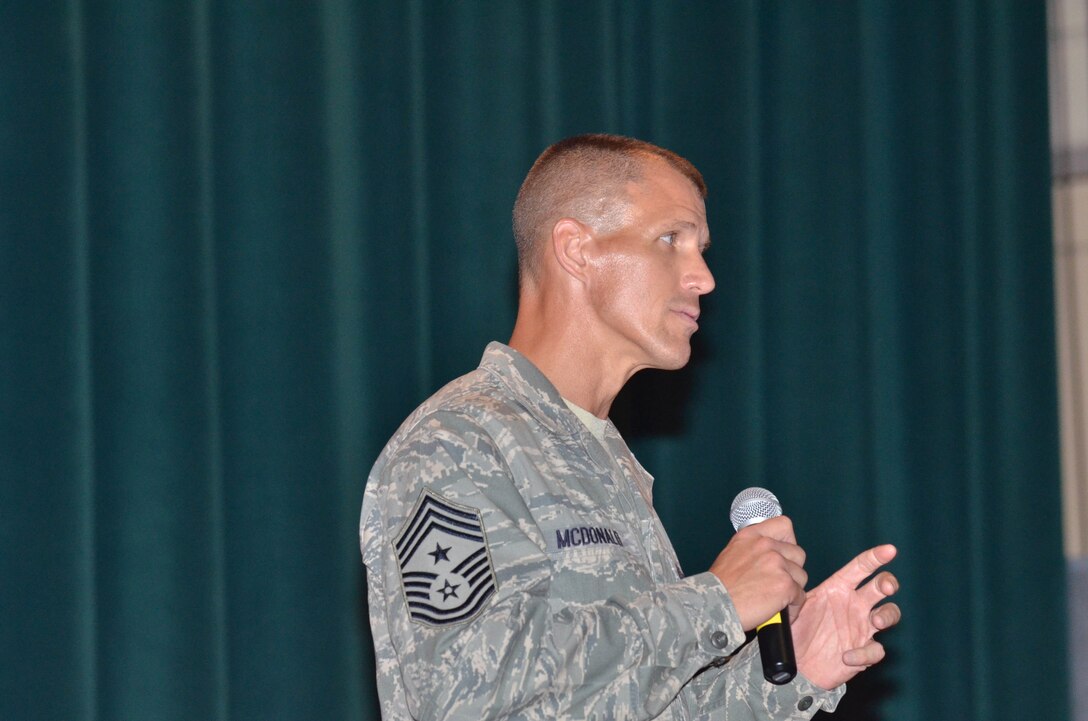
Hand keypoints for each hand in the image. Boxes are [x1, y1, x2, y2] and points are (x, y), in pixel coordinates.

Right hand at [708, 516, 807, 630]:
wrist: (713, 605)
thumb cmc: (719, 586)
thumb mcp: (732, 553)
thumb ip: (753, 549)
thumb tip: (772, 558)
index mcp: (751, 536)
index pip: (784, 525)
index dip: (788, 541)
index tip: (783, 554)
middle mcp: (766, 545)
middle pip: (798, 554)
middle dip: (792, 570)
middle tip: (777, 582)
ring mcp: (777, 564)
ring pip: (801, 576)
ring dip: (792, 589)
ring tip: (777, 600)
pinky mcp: (785, 584)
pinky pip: (800, 597)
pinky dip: (792, 607)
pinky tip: (779, 611)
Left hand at [790, 544, 900, 689]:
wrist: (796, 664)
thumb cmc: (796, 630)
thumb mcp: (792, 608)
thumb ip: (794, 593)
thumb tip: (790, 581)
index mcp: (838, 588)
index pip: (860, 568)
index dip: (875, 557)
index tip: (889, 550)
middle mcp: (854, 605)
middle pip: (881, 586)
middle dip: (888, 583)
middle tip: (884, 587)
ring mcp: (861, 627)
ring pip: (889, 613)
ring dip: (888, 615)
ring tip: (876, 621)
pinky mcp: (863, 652)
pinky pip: (876, 650)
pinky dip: (865, 653)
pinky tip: (847, 656)